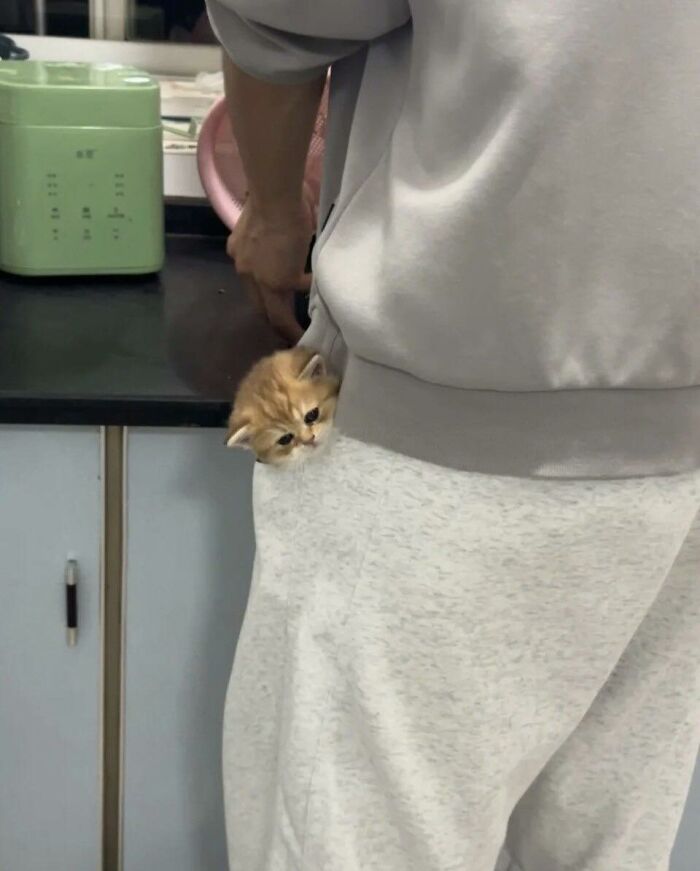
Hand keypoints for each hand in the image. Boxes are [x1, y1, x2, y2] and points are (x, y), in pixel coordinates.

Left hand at [228, 187, 315, 343]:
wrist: (276, 198)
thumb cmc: (278, 197)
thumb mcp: (270, 220)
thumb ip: (276, 235)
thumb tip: (293, 237)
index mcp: (240, 252)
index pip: (252, 282)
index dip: (264, 295)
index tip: (275, 303)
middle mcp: (245, 269)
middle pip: (258, 304)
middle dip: (272, 319)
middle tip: (284, 332)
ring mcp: (261, 278)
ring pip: (272, 312)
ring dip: (285, 324)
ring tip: (297, 336)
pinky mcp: (279, 282)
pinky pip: (293, 300)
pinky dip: (304, 305)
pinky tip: (315, 311)